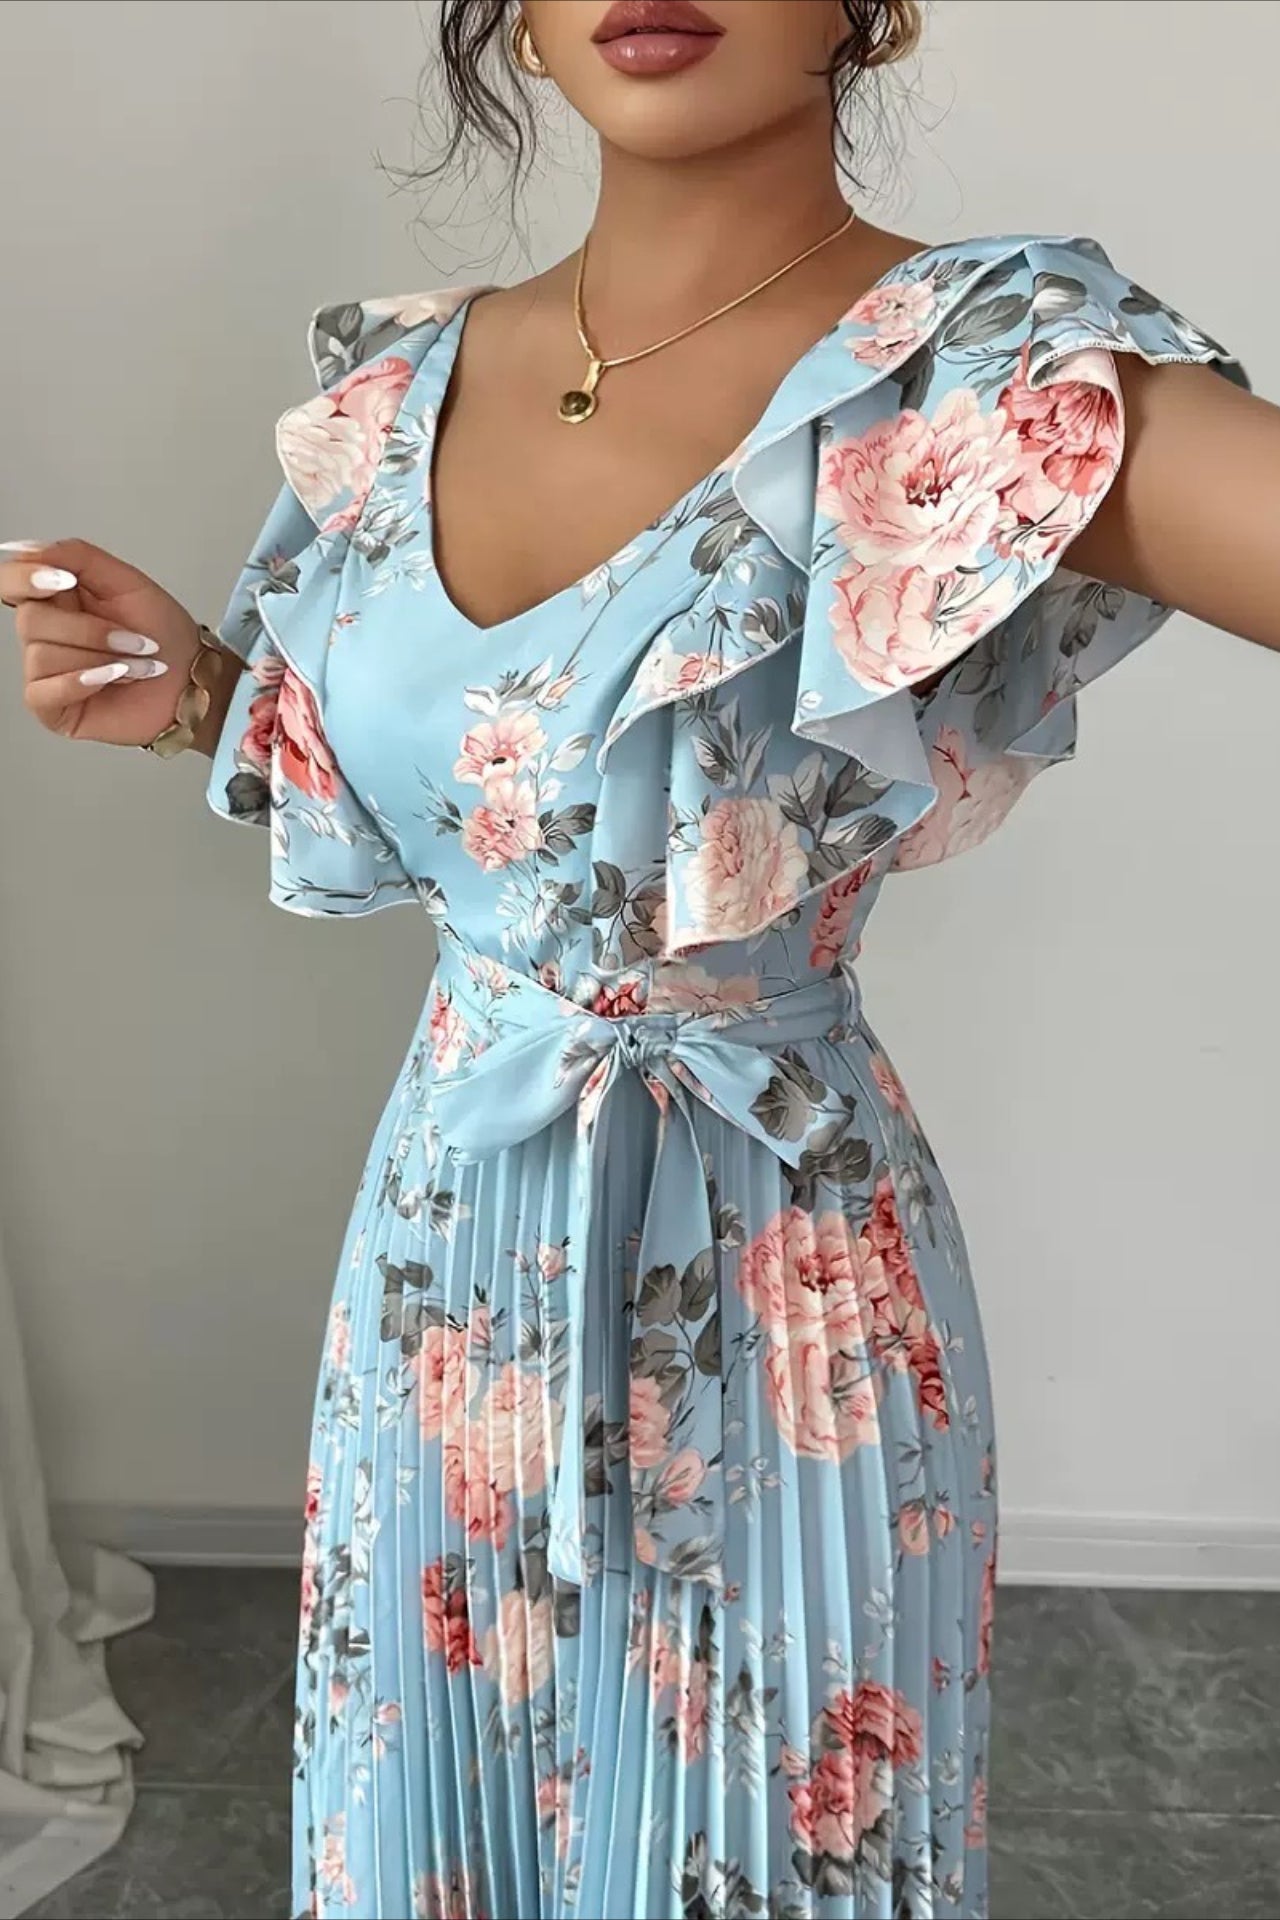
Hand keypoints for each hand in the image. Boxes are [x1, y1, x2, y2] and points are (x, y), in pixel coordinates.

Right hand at [2, 537, 210, 747]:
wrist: (192, 680)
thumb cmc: (164, 635)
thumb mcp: (126, 582)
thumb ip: (76, 557)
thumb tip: (26, 548)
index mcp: (56, 599)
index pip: (10, 581)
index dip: (26, 578)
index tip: (65, 581)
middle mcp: (44, 634)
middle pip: (30, 620)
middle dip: (91, 630)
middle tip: (134, 640)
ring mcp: (45, 672)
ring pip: (42, 655)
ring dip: (101, 658)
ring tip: (134, 665)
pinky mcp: (52, 707)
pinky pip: (43, 691)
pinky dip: (82, 682)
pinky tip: (112, 679)